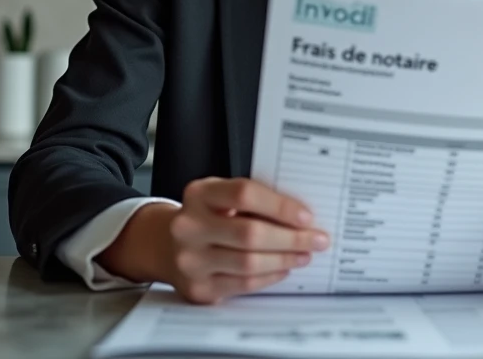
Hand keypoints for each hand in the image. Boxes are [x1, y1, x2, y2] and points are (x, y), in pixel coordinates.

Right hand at [166, 177, 330, 303]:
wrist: (165, 245)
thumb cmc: (206, 216)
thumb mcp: (220, 196)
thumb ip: (252, 199)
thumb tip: (300, 215)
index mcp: (199, 194)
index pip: (245, 194)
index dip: (280, 206)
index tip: (306, 216)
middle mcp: (189, 226)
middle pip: (250, 233)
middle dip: (291, 238)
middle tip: (317, 239)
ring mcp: (190, 260)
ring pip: (249, 263)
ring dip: (285, 259)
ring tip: (304, 254)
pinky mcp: (197, 288)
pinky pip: (243, 284)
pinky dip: (269, 276)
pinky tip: (283, 269)